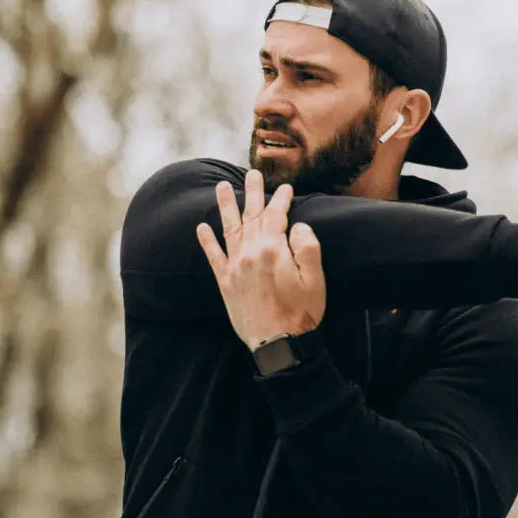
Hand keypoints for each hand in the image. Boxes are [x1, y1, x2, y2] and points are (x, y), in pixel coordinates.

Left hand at [195, 169, 325, 348]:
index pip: (276, 216)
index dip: (282, 199)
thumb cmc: (301, 312)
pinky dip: (207, 241)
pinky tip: (202, 227)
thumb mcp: (315, 279)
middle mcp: (250, 253)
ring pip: (229, 229)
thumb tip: (297, 226)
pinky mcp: (226, 283)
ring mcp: (235, 267)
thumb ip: (308, 247)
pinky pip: (213, 257)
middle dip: (253, 193)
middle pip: (251, 216)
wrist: (278, 344)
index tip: (286, 188)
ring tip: (221, 187)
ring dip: (226, 206)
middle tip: (253, 174)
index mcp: (273, 249)